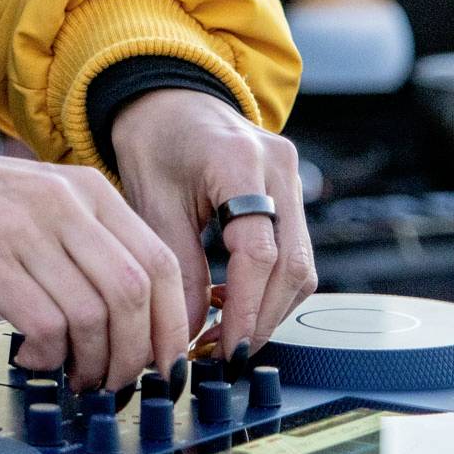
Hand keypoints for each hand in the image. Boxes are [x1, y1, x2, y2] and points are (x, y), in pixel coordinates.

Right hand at [0, 142, 189, 391]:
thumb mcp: (56, 202)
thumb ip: (100, 246)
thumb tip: (142, 323)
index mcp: (93, 192)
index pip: (159, 263)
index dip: (172, 322)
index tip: (167, 360)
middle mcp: (67, 208)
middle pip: (131, 295)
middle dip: (133, 354)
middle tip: (117, 381)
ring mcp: (28, 233)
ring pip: (90, 317)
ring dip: (90, 362)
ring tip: (74, 375)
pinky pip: (43, 325)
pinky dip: (47, 356)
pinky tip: (33, 357)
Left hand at [109, 88, 316, 367]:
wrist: (168, 99)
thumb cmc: (152, 141)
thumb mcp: (150, 201)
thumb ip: (177, 267)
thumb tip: (187, 334)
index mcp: (239, 160)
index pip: (259, 252)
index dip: (244, 308)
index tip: (222, 347)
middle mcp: (279, 166)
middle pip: (292, 265)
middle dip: (260, 319)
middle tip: (222, 354)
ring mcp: (293, 177)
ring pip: (302, 266)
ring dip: (268, 309)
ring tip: (221, 333)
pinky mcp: (293, 190)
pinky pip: (295, 253)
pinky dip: (269, 287)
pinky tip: (230, 300)